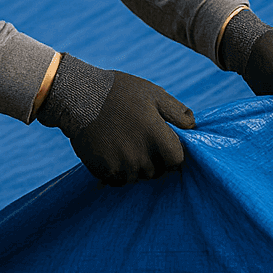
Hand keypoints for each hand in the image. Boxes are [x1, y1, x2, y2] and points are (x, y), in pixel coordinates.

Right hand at [36, 54, 194, 184]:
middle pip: (158, 172)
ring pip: (138, 177)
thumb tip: (194, 126)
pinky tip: (112, 151)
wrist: (78, 97)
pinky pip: (118, 181)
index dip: (173, 154)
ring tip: (126, 144)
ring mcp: (121, 165)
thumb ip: (177, 111)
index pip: (177, 161)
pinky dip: (118, 171)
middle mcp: (141, 156)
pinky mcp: (103, 171)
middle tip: (142, 141)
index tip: (165, 145)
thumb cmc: (120, 92)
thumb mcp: (153, 93)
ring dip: (136, 167)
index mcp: (157, 136)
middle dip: (155, 160)